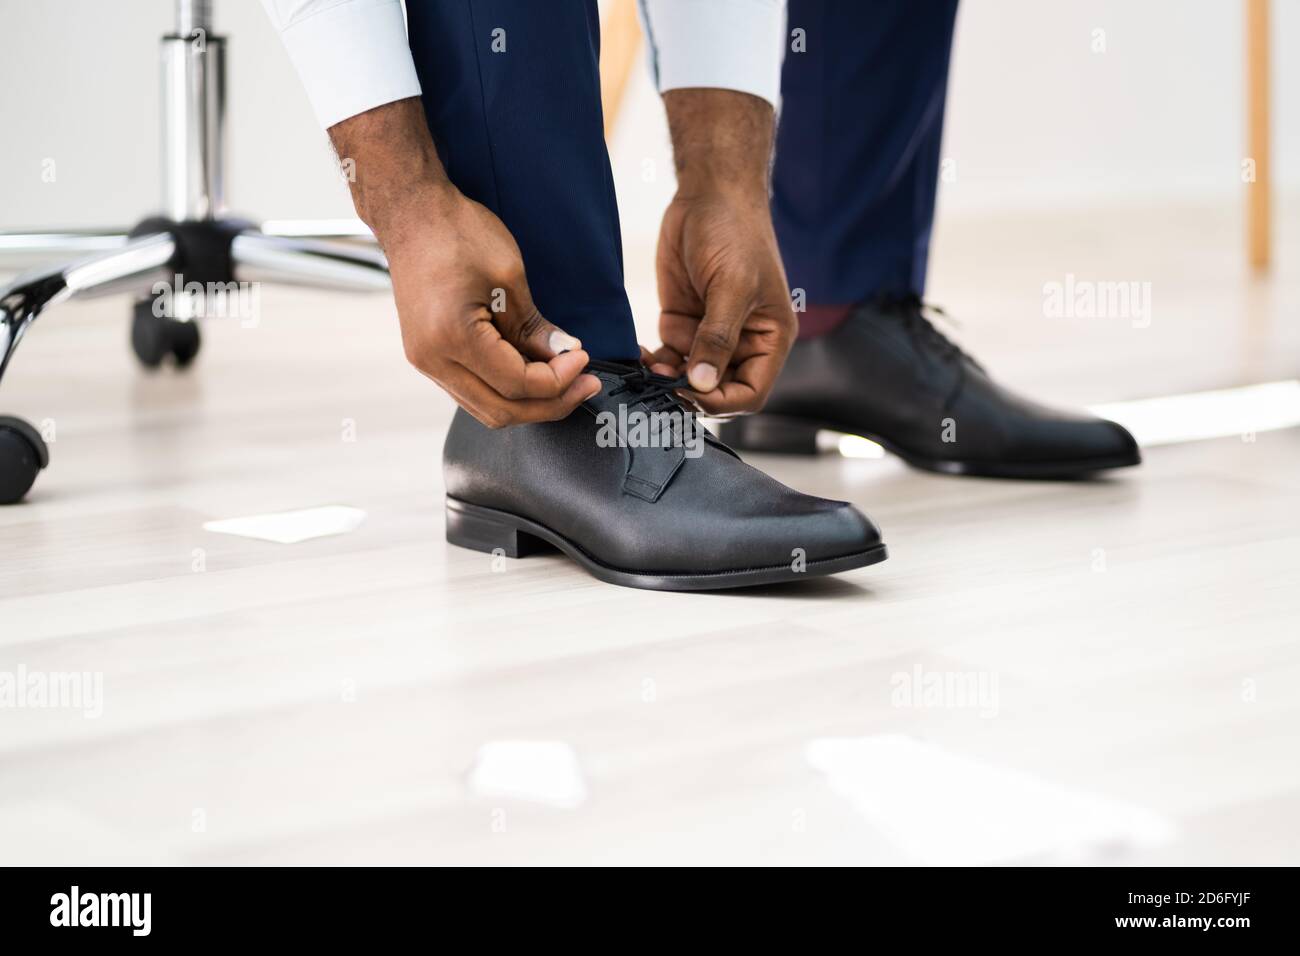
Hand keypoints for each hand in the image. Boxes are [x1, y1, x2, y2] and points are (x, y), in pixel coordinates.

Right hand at [385, 185, 599, 427]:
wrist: (411, 213)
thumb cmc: (456, 232)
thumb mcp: (508, 276)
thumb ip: (535, 326)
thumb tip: (564, 355)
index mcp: (452, 338)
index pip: (517, 384)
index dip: (558, 381)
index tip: (583, 360)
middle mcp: (432, 359)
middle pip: (501, 411)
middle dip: (550, 403)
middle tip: (586, 385)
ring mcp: (425, 361)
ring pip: (486, 408)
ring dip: (528, 402)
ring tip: (565, 381)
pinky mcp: (428, 356)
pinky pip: (472, 391)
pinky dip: (506, 390)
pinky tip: (533, 371)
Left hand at [645, 89, 796, 415]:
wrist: (709, 194)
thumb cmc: (736, 234)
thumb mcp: (732, 287)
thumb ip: (717, 337)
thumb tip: (702, 383)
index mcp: (769, 339)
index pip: (750, 392)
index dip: (721, 402)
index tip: (690, 394)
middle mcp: (742, 344)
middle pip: (718, 391)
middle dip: (690, 393)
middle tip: (660, 386)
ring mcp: (709, 335)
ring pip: (688, 378)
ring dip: (667, 379)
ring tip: (649, 366)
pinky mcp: (682, 323)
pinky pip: (668, 357)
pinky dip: (654, 362)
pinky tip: (640, 356)